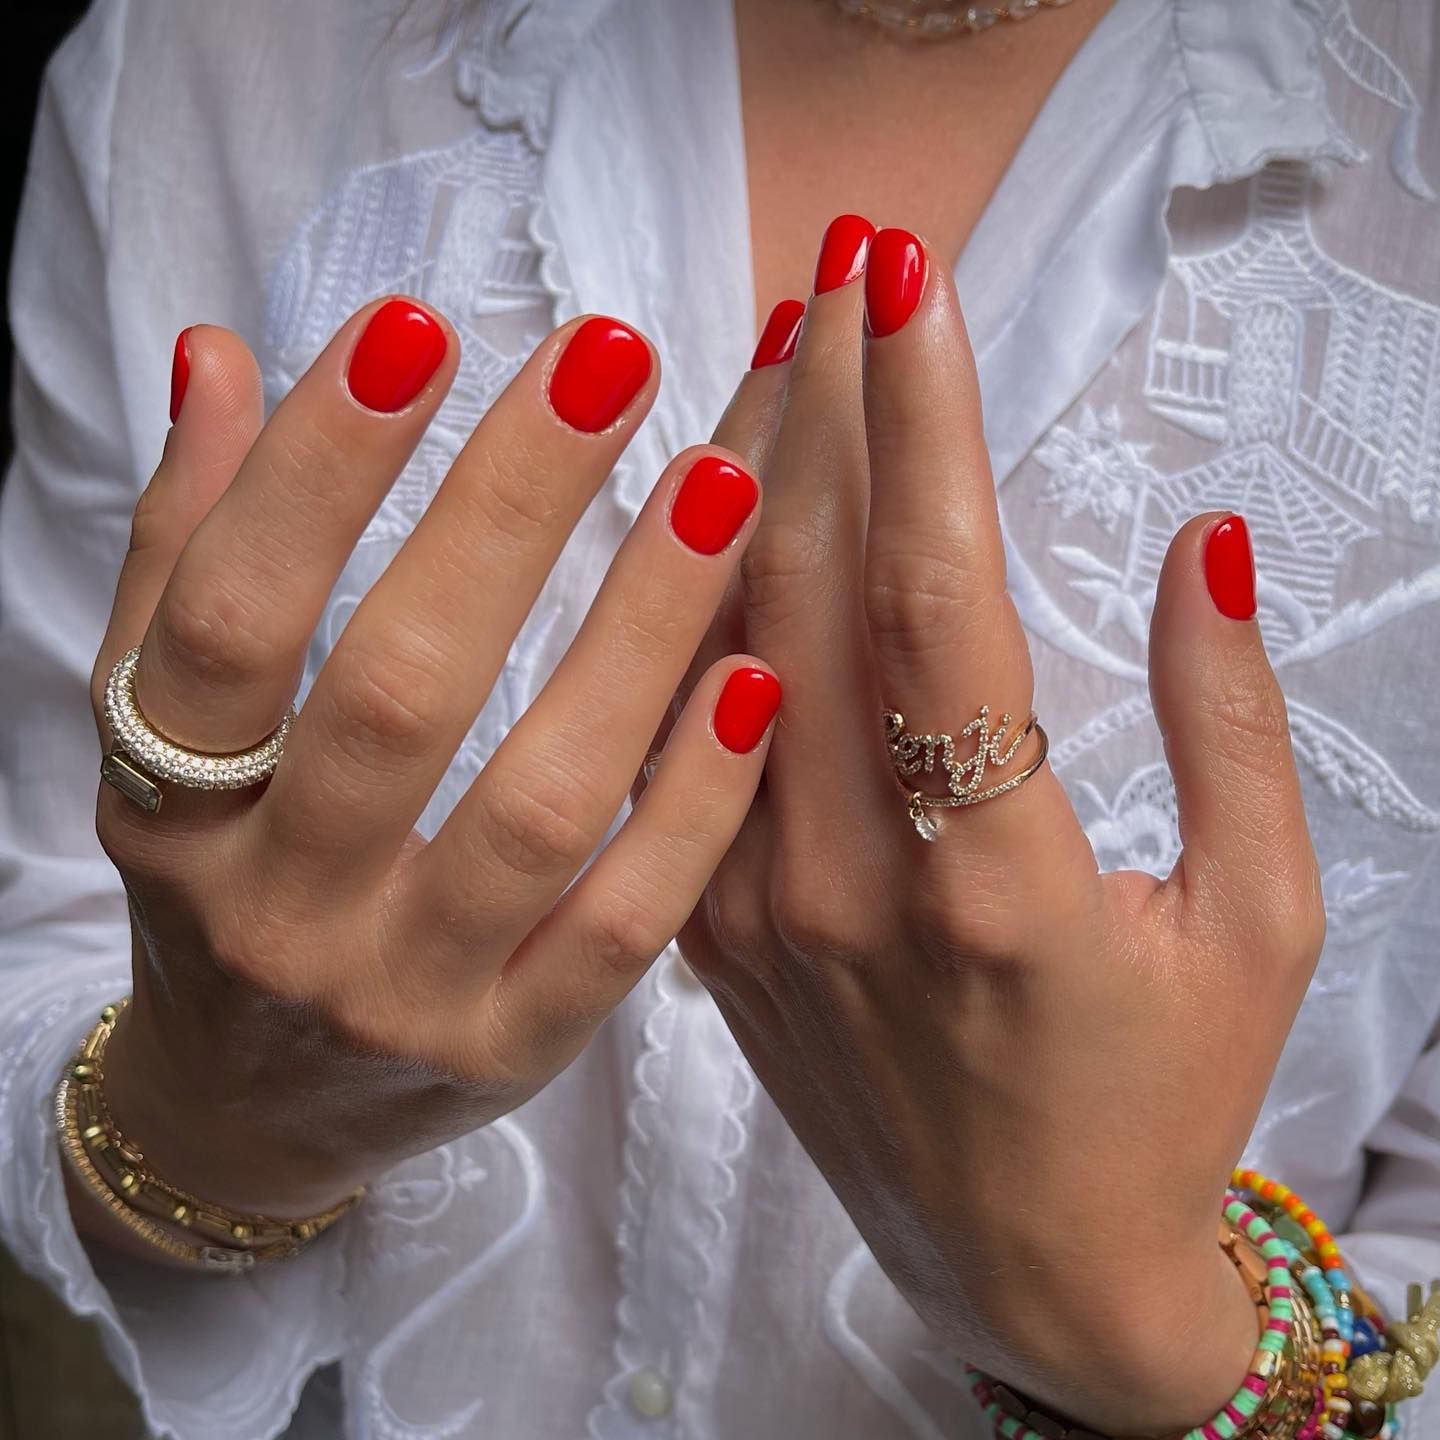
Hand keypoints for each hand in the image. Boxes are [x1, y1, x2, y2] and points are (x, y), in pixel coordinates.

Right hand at [87, 301, 779, 1234]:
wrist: (253, 1109)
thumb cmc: (220, 881)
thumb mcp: (163, 734)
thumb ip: (191, 549)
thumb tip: (216, 355)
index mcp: (173, 811)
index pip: (230, 624)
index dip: (312, 472)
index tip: (417, 326)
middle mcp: (281, 910)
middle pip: (400, 695)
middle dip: (509, 511)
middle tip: (613, 356)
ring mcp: (408, 992)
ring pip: (539, 805)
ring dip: (638, 634)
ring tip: (721, 482)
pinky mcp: (515, 1049)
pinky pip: (623, 925)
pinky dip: (694, 803)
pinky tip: (756, 676)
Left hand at [652, 223, 1324, 1433]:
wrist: (1022, 1270)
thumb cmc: (1161, 1099)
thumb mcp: (1255, 923)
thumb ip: (1233, 725)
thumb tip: (1208, 545)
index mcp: (1000, 884)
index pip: (942, 599)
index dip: (924, 423)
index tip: (912, 282)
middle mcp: (849, 888)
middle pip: (811, 590)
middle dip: (825, 402)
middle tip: (842, 262)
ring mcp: (752, 915)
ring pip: (722, 648)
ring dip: (742, 477)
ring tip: (774, 340)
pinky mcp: (702, 937)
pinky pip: (675, 735)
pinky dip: (690, 605)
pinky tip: (703, 503)